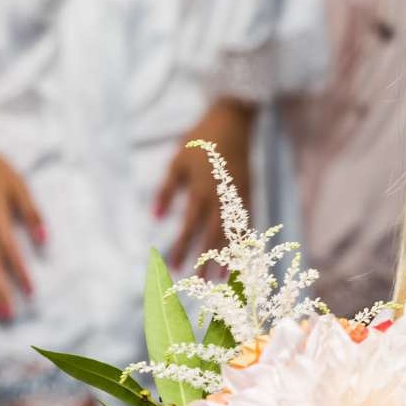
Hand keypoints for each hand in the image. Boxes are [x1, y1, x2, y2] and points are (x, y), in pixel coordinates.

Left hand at [153, 100, 254, 268]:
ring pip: (233, 232)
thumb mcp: (176, 162)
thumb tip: (155, 217)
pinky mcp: (250, 193)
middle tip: (199, 283)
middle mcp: (222, 196)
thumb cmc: (199, 142)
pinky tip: (239, 255)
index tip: (175, 267)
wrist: (233, 122)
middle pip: (213, 235)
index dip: (182, 247)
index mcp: (201, 188)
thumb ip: (166, 190)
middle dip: (206, 260)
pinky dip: (243, 240)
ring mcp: (239, 196)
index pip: (189, 226)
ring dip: (227, 256)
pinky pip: (247, 222)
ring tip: (222, 278)